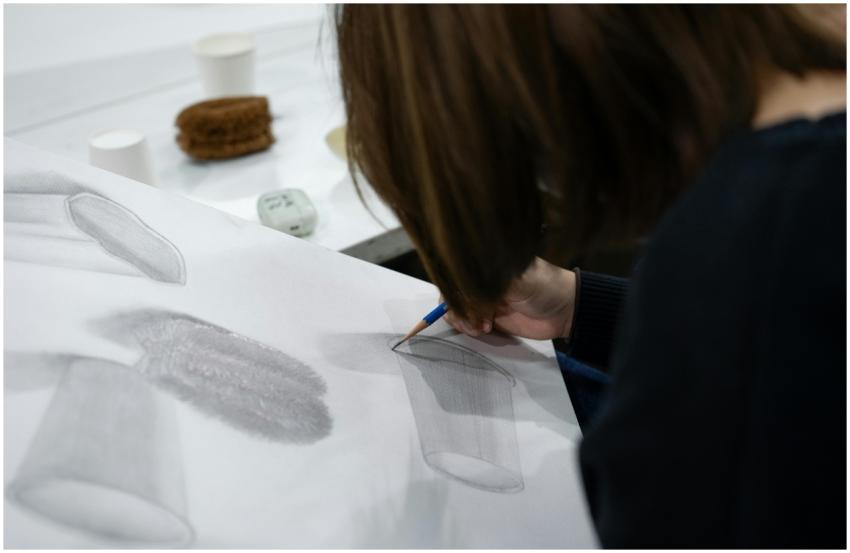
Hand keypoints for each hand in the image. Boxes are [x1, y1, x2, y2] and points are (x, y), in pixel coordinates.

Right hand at [444, 257, 576, 340]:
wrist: (566, 313)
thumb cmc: (545, 288)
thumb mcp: (518, 281)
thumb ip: (489, 283)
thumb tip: (460, 286)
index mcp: (488, 263)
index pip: (456, 270)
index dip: (453, 286)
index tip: (461, 300)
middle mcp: (482, 279)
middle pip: (452, 289)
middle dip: (458, 306)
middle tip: (476, 318)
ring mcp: (484, 298)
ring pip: (456, 307)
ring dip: (463, 319)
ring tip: (482, 326)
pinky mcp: (488, 316)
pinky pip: (467, 321)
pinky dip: (469, 327)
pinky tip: (485, 328)